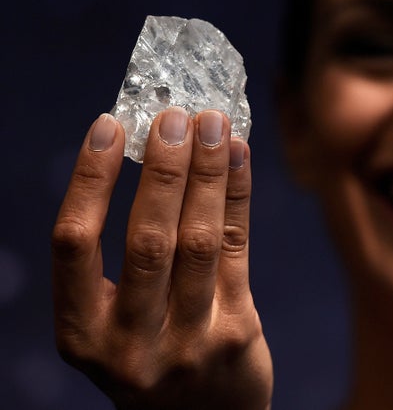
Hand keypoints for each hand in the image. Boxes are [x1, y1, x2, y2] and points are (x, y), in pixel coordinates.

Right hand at [51, 108, 271, 408]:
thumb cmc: (153, 354)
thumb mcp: (119, 322)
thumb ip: (127, 258)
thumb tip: (154, 155)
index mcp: (82, 334)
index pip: (75, 245)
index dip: (90, 179)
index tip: (109, 125)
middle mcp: (129, 344)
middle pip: (146, 239)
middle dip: (162, 170)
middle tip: (175, 116)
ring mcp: (187, 342)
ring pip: (198, 241)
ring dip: (207, 174)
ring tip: (215, 124)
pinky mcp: (236, 334)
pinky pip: (236, 249)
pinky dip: (236, 196)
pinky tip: (239, 157)